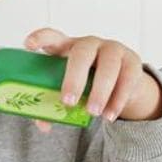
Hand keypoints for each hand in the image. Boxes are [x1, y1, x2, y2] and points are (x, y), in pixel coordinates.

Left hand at [24, 27, 161, 133]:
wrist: (122, 84)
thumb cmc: (87, 83)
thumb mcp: (70, 90)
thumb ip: (54, 105)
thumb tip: (44, 125)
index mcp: (67, 48)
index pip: (52, 37)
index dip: (40, 38)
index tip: (28, 45)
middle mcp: (90, 44)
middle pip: (82, 53)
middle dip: (74, 77)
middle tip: (68, 101)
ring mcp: (112, 50)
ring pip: (109, 66)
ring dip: (100, 91)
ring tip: (93, 113)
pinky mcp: (132, 62)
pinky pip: (127, 78)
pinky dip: (118, 99)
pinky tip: (109, 114)